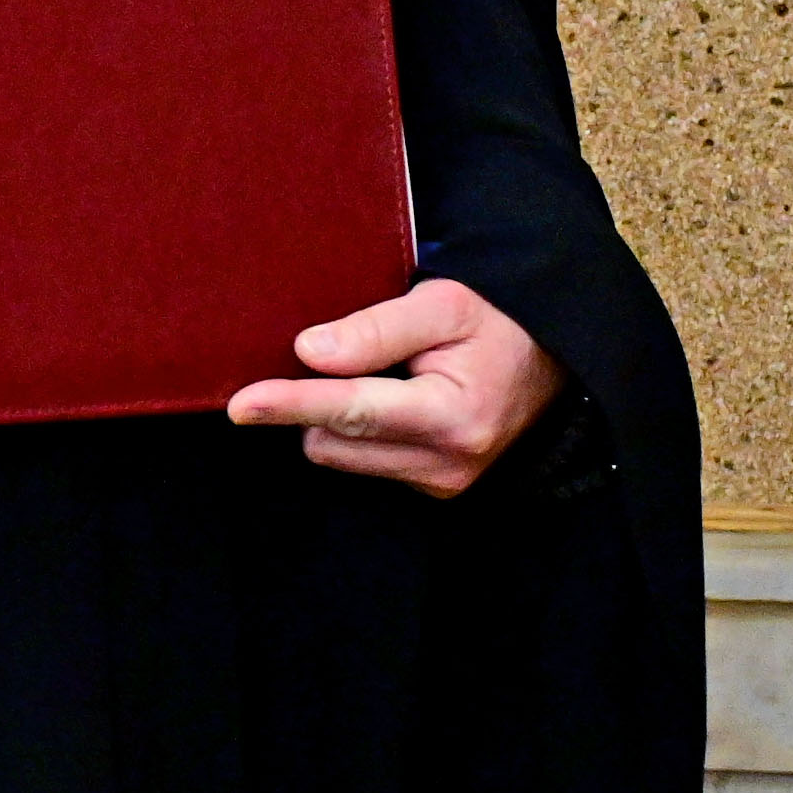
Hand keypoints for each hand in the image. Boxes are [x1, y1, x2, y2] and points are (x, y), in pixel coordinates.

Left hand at [230, 276, 566, 496]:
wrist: (552, 362)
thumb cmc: (496, 325)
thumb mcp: (444, 304)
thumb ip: (377, 329)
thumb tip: (309, 352)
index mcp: (453, 416)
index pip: (351, 410)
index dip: (290, 403)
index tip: (241, 405)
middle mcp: (447, 463)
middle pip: (331, 440)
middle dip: (313, 403)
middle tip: (337, 355)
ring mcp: (443, 482)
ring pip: (341, 456)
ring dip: (335, 419)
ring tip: (377, 375)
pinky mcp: (436, 488)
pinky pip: (365, 462)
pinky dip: (359, 433)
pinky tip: (389, 399)